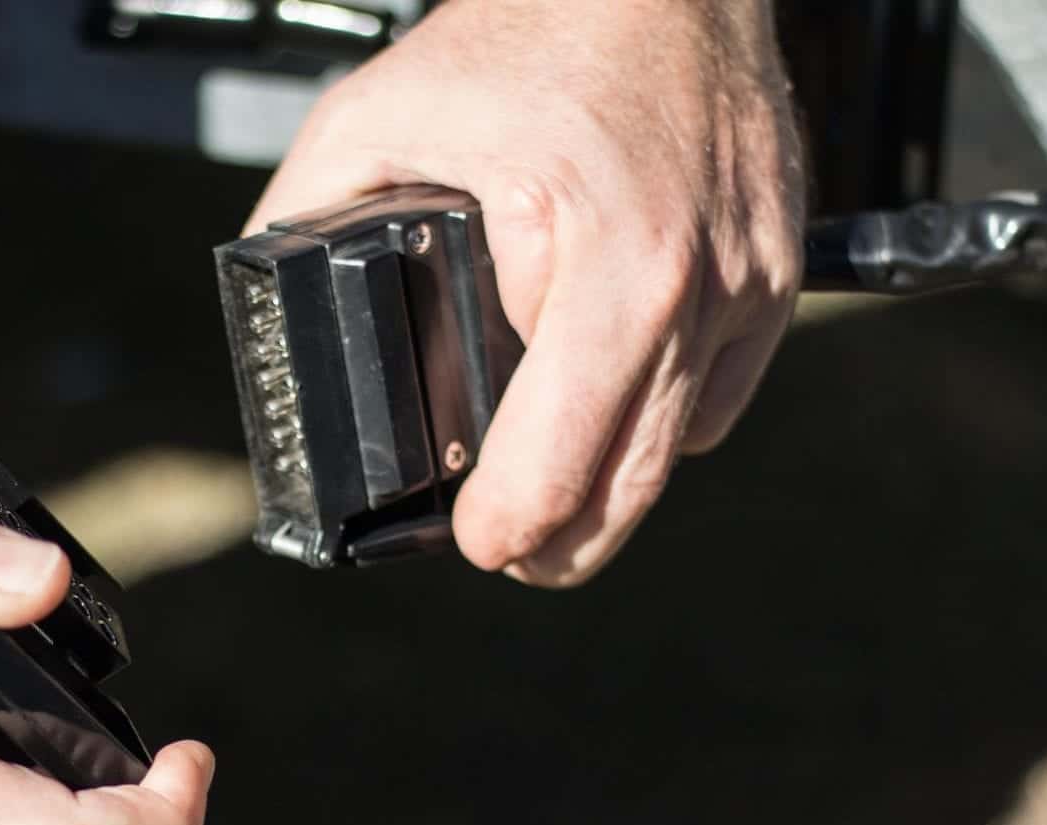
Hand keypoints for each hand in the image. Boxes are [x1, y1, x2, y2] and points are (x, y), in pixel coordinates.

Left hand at [247, 0, 804, 585]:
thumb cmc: (533, 24)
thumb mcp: (376, 112)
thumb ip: (305, 211)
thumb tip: (269, 295)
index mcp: (597, 256)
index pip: (563, 454)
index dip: (511, 525)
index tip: (477, 543)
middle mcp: (692, 283)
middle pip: (632, 483)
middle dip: (562, 540)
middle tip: (508, 551)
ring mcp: (746, 282)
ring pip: (682, 449)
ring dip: (614, 488)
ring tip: (554, 493)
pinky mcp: (777, 273)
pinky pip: (723, 393)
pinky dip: (669, 417)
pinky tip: (614, 402)